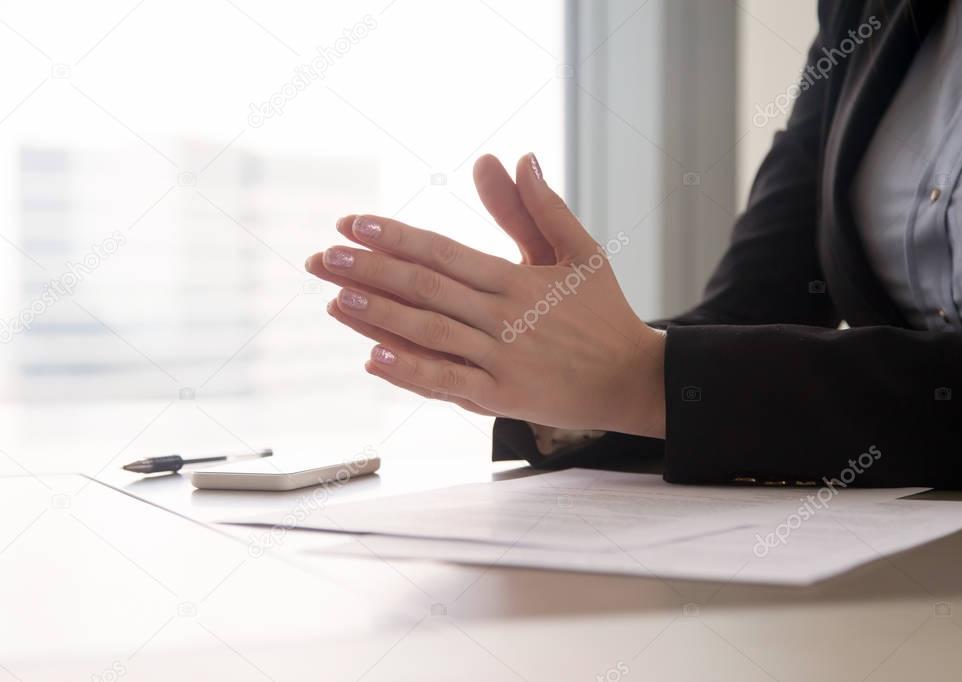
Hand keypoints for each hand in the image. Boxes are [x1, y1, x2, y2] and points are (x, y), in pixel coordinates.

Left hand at [306, 154, 665, 437]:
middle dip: (371, 271)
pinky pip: (448, 384)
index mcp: (519, 280)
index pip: (445, 252)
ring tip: (334, 296)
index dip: (396, 236)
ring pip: (430, 333)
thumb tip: (516, 157)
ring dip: (378, 315)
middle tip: (323, 256)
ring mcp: (502, 360)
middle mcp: (505, 317)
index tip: (353, 223)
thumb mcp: (580, 252)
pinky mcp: (503, 398)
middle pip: (427, 289)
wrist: (632, 379)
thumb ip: (541, 208)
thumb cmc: (604, 312)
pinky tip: (372, 357)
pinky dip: (410, 372)